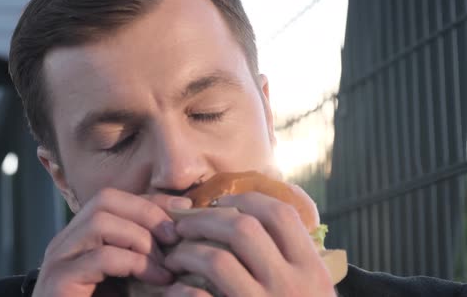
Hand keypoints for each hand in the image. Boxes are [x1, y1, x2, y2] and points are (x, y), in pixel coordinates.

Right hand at [32, 188, 188, 296]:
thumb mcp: (131, 276)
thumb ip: (144, 253)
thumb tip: (181, 228)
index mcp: (79, 237)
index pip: (115, 199)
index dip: (151, 200)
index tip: (184, 210)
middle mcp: (64, 243)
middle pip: (104, 199)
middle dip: (146, 212)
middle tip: (174, 237)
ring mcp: (58, 261)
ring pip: (100, 222)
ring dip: (140, 238)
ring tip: (163, 263)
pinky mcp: (60, 281)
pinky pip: (102, 257)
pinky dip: (136, 263)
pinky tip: (157, 279)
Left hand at [163, 192, 335, 296]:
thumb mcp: (311, 288)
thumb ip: (291, 256)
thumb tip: (252, 215)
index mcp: (312, 269)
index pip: (279, 214)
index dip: (245, 200)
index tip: (221, 203)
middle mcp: (292, 285)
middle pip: (242, 228)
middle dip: (205, 220)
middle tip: (184, 225)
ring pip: (216, 260)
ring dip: (187, 252)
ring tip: (176, 257)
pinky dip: (180, 292)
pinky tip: (176, 291)